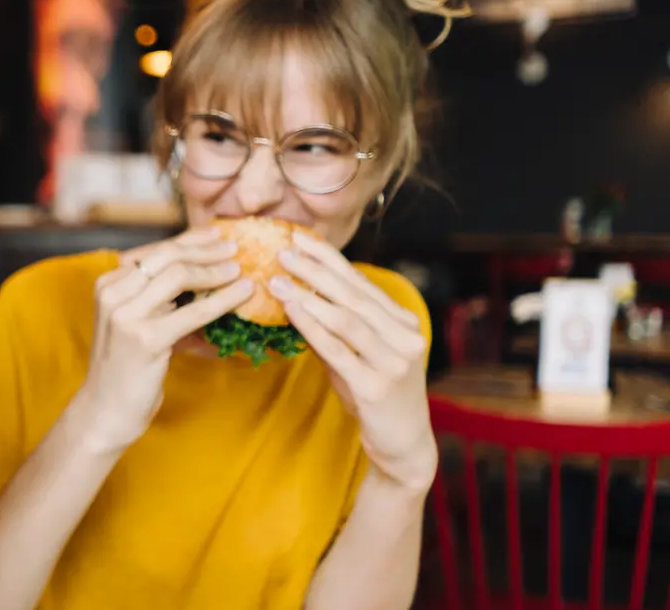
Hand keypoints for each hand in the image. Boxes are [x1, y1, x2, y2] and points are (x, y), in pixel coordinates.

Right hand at [80, 227, 254, 452]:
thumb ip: (163, 300)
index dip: (190, 239)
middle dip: (206, 250)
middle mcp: (112, 292)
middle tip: (235, 248)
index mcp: (108, 283)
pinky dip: (223, 300)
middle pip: (168, 256)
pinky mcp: (146, 338)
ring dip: (216, 270)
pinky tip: (242, 293)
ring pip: (179, 275)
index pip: (156, 250)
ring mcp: (126, 314)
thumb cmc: (127, 368)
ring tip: (240, 270)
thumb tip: (210, 276)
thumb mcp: (139, 324)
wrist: (105, 411)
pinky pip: (193, 311)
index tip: (217, 235)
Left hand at [271, 230, 436, 492]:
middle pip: (353, 295)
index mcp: (403, 322)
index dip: (330, 259)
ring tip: (278, 279)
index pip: (361, 283)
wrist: (402, 444)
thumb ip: (333, 329)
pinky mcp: (376, 386)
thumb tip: (297, 296)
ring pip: (347, 319)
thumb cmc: (375, 395)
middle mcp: (404, 337)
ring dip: (309, 295)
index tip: (301, 239)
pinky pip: (338, 350)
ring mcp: (394, 362)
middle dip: (316, 270)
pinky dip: (312, 327)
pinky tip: (291, 311)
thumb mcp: (356, 355)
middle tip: (284, 250)